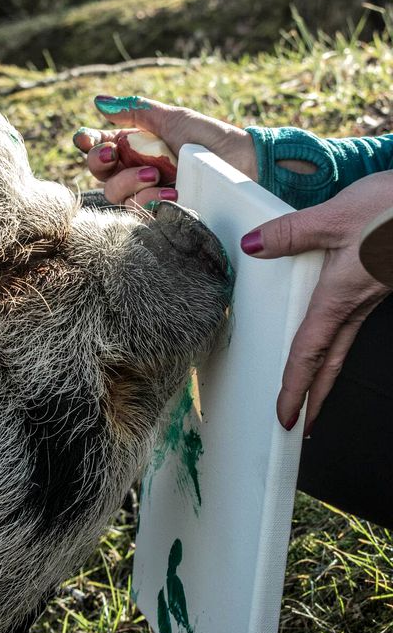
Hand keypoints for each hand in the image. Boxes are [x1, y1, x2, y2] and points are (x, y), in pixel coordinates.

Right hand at [73, 95, 257, 208]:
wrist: (242, 165)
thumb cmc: (210, 139)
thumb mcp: (172, 119)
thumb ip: (135, 111)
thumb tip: (99, 102)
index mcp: (136, 145)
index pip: (100, 146)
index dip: (88, 143)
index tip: (85, 137)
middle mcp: (137, 170)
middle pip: (101, 174)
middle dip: (100, 163)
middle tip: (112, 153)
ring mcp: (149, 194)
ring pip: (116, 195)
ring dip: (130, 182)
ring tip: (157, 174)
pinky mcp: (162, 214)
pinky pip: (141, 212)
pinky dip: (152, 200)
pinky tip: (172, 194)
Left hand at [241, 171, 392, 431]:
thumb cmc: (392, 209)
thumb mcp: (334, 217)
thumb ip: (291, 233)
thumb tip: (254, 246)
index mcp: (339, 297)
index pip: (309, 354)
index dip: (296, 389)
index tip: (286, 418)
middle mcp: (356, 303)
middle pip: (331, 362)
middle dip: (315, 396)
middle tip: (302, 423)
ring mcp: (370, 294)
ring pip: (343, 343)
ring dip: (326, 370)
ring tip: (313, 388)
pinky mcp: (379, 279)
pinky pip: (352, 319)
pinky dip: (337, 337)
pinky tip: (332, 327)